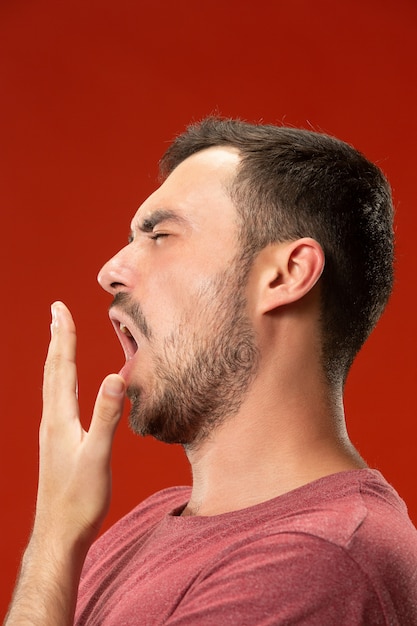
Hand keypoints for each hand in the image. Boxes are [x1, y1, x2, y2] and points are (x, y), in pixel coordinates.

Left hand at [35, 301, 125, 550]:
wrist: (60, 531)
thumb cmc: (79, 499)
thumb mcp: (97, 457)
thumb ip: (106, 417)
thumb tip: (115, 377)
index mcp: (60, 419)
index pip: (62, 368)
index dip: (64, 337)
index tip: (60, 309)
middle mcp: (51, 420)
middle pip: (54, 370)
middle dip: (57, 337)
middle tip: (57, 311)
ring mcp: (52, 430)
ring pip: (53, 383)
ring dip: (58, 355)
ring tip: (60, 337)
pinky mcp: (57, 440)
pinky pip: (57, 398)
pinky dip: (61, 377)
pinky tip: (65, 383)